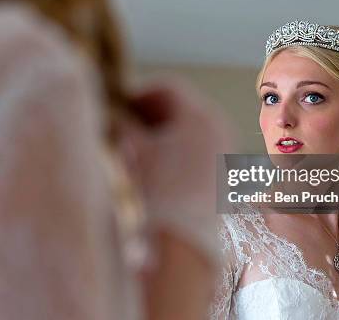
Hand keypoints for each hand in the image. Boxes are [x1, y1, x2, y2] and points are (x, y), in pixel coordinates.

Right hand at [116, 77, 234, 261]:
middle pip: (182, 109)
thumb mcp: (129, 150)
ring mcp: (226, 155)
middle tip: (125, 127)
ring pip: (191, 131)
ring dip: (164, 135)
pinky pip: (199, 152)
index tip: (119, 107)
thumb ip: (119, 121)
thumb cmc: (155, 196)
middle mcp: (221, 130)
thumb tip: (112, 111)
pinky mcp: (225, 178)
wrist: (181, 250)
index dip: (139, 93)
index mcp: (201, 116)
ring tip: (138, 152)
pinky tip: (156, 172)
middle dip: (151, 115)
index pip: (167, 88)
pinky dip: (178, 154)